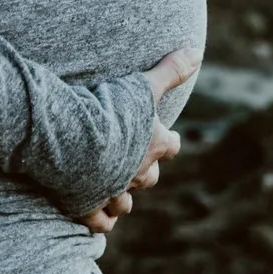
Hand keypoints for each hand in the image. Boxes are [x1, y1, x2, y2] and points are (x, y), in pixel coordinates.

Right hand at [73, 45, 200, 232]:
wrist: (74, 140)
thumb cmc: (110, 110)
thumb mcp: (143, 85)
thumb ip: (171, 70)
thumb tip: (198, 52)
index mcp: (152, 145)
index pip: (171, 146)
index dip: (169, 141)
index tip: (167, 138)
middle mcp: (137, 172)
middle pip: (149, 177)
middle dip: (145, 172)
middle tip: (136, 164)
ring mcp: (113, 191)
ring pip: (125, 202)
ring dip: (122, 197)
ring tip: (114, 191)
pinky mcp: (88, 206)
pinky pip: (101, 221)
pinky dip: (101, 219)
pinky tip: (98, 216)